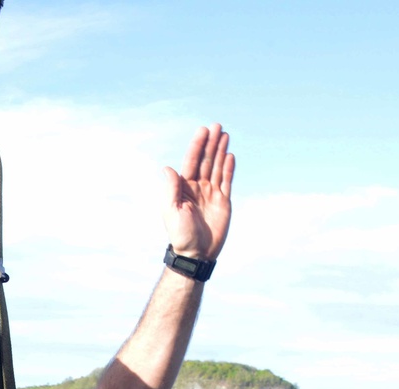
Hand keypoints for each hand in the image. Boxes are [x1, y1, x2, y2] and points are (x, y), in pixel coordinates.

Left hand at [162, 123, 234, 260]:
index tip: (203, 131)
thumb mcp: (172, 211)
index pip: (192, 162)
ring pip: (217, 168)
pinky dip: (228, 169)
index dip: (197, 146)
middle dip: (210, 143)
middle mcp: (197, 187)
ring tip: (225, 135)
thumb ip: (172, 189)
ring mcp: (211, 194)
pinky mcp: (223, 202)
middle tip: (217, 126)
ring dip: (220, 151)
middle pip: (205, 161)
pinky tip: (230, 156)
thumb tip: (168, 168)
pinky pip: (226, 181)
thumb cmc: (181, 235)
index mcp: (184, 188)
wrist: (196, 253)